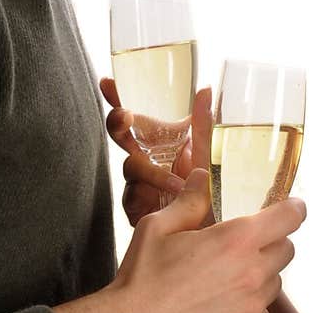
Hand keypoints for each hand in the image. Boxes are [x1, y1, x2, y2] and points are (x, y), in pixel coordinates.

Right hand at [54, 188, 306, 312]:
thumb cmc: (142, 276)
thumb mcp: (159, 226)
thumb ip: (189, 200)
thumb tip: (201, 176)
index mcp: (236, 239)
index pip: (289, 217)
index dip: (294, 208)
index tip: (292, 207)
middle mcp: (252, 272)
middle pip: (287, 249)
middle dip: (273, 242)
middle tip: (246, 244)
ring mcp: (251, 306)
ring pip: (275, 283)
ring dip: (260, 275)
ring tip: (227, 277)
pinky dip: (250, 307)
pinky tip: (222, 305)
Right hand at [101, 77, 212, 225]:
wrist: (199, 230)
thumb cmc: (196, 188)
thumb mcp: (201, 154)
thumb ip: (201, 125)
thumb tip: (205, 88)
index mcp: (152, 143)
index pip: (129, 117)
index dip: (116, 98)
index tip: (107, 82)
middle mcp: (140, 159)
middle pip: (119, 135)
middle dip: (118, 123)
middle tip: (127, 117)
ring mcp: (133, 183)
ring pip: (131, 166)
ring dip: (153, 172)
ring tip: (176, 183)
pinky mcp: (132, 208)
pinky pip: (133, 196)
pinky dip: (151, 196)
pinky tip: (163, 200)